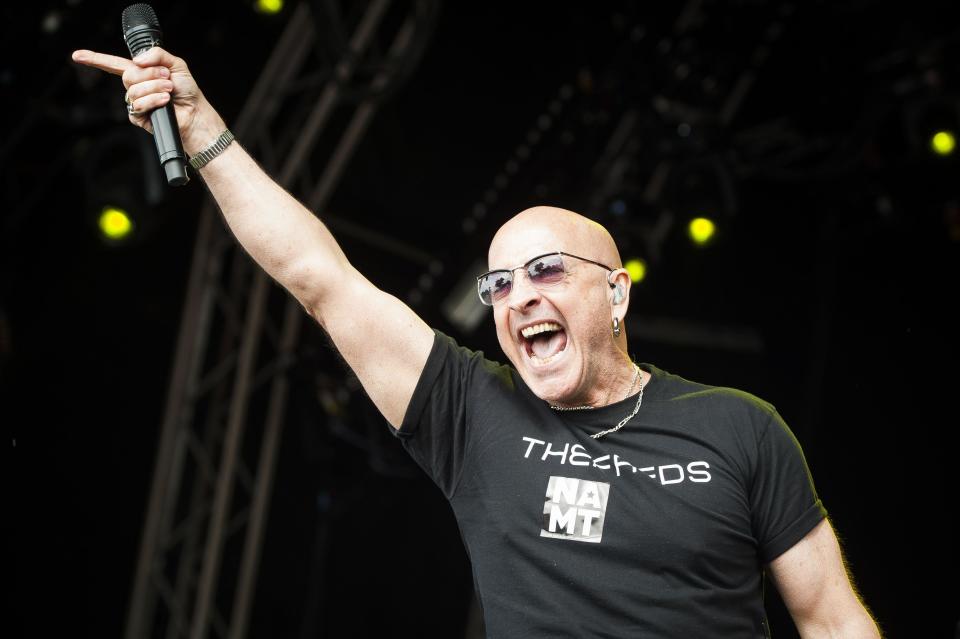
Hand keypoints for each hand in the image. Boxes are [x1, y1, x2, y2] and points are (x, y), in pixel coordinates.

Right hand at [71, 46, 225, 155]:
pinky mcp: (139, 117)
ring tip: (169, 91)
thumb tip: (138, 59)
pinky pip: (139, 105)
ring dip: (155, 88)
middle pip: (128, 74)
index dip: (95, 59)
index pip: (114, 64)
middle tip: (168, 78)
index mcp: (141, 72)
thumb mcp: (177, 65)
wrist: (195, 114)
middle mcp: (136, 86)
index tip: (77, 55)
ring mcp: (136, 102)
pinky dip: (154, 101)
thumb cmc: (187, 91)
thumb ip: (158, 55)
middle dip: (150, 74)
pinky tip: (165, 101)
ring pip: (134, 90)